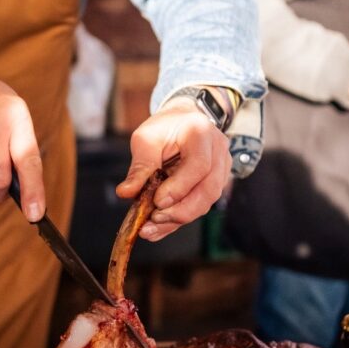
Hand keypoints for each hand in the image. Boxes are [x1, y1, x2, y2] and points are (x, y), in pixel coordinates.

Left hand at [115, 97, 231, 240]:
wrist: (183, 120)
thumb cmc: (165, 127)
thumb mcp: (146, 139)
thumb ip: (139, 166)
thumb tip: (125, 192)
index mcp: (201, 133)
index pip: (199, 165)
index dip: (179, 187)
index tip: (158, 201)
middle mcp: (218, 151)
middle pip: (209, 189)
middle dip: (181, 210)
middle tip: (154, 220)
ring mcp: (222, 167)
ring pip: (208, 201)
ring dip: (180, 217)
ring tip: (152, 227)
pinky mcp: (218, 182)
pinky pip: (202, 204)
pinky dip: (180, 217)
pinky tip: (160, 227)